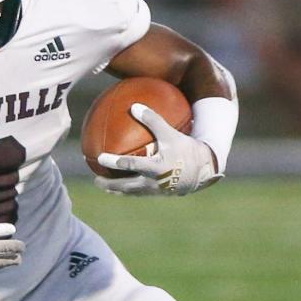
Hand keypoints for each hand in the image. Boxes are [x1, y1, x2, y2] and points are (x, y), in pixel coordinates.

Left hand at [95, 103, 219, 195]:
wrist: (205, 169)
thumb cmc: (187, 149)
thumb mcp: (171, 133)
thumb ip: (153, 120)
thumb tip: (133, 106)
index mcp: (157, 167)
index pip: (131, 165)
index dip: (115, 162)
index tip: (100, 158)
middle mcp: (154, 182)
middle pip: (126, 186)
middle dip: (110, 184)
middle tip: (96, 180)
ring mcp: (156, 191)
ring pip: (131, 193)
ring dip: (116, 190)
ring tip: (104, 186)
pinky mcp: (159, 194)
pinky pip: (139, 193)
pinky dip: (128, 190)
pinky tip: (121, 185)